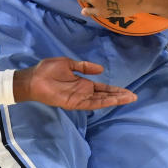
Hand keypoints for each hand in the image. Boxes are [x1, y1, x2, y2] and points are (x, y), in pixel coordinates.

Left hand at [12, 57, 136, 109]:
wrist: (33, 78)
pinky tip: (112, 101)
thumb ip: (85, 67)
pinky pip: (90, 103)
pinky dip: (102, 102)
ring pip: (100, 101)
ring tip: (128, 99)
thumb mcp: (69, 64)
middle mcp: (83, 92)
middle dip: (119, 96)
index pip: (102, 88)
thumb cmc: (48, 70)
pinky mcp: (73, 103)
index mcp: (83, 83)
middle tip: (133, 97)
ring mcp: (79, 98)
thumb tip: (101, 69)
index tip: (127, 91)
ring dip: (114, 100)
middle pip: (105, 95)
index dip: (114, 89)